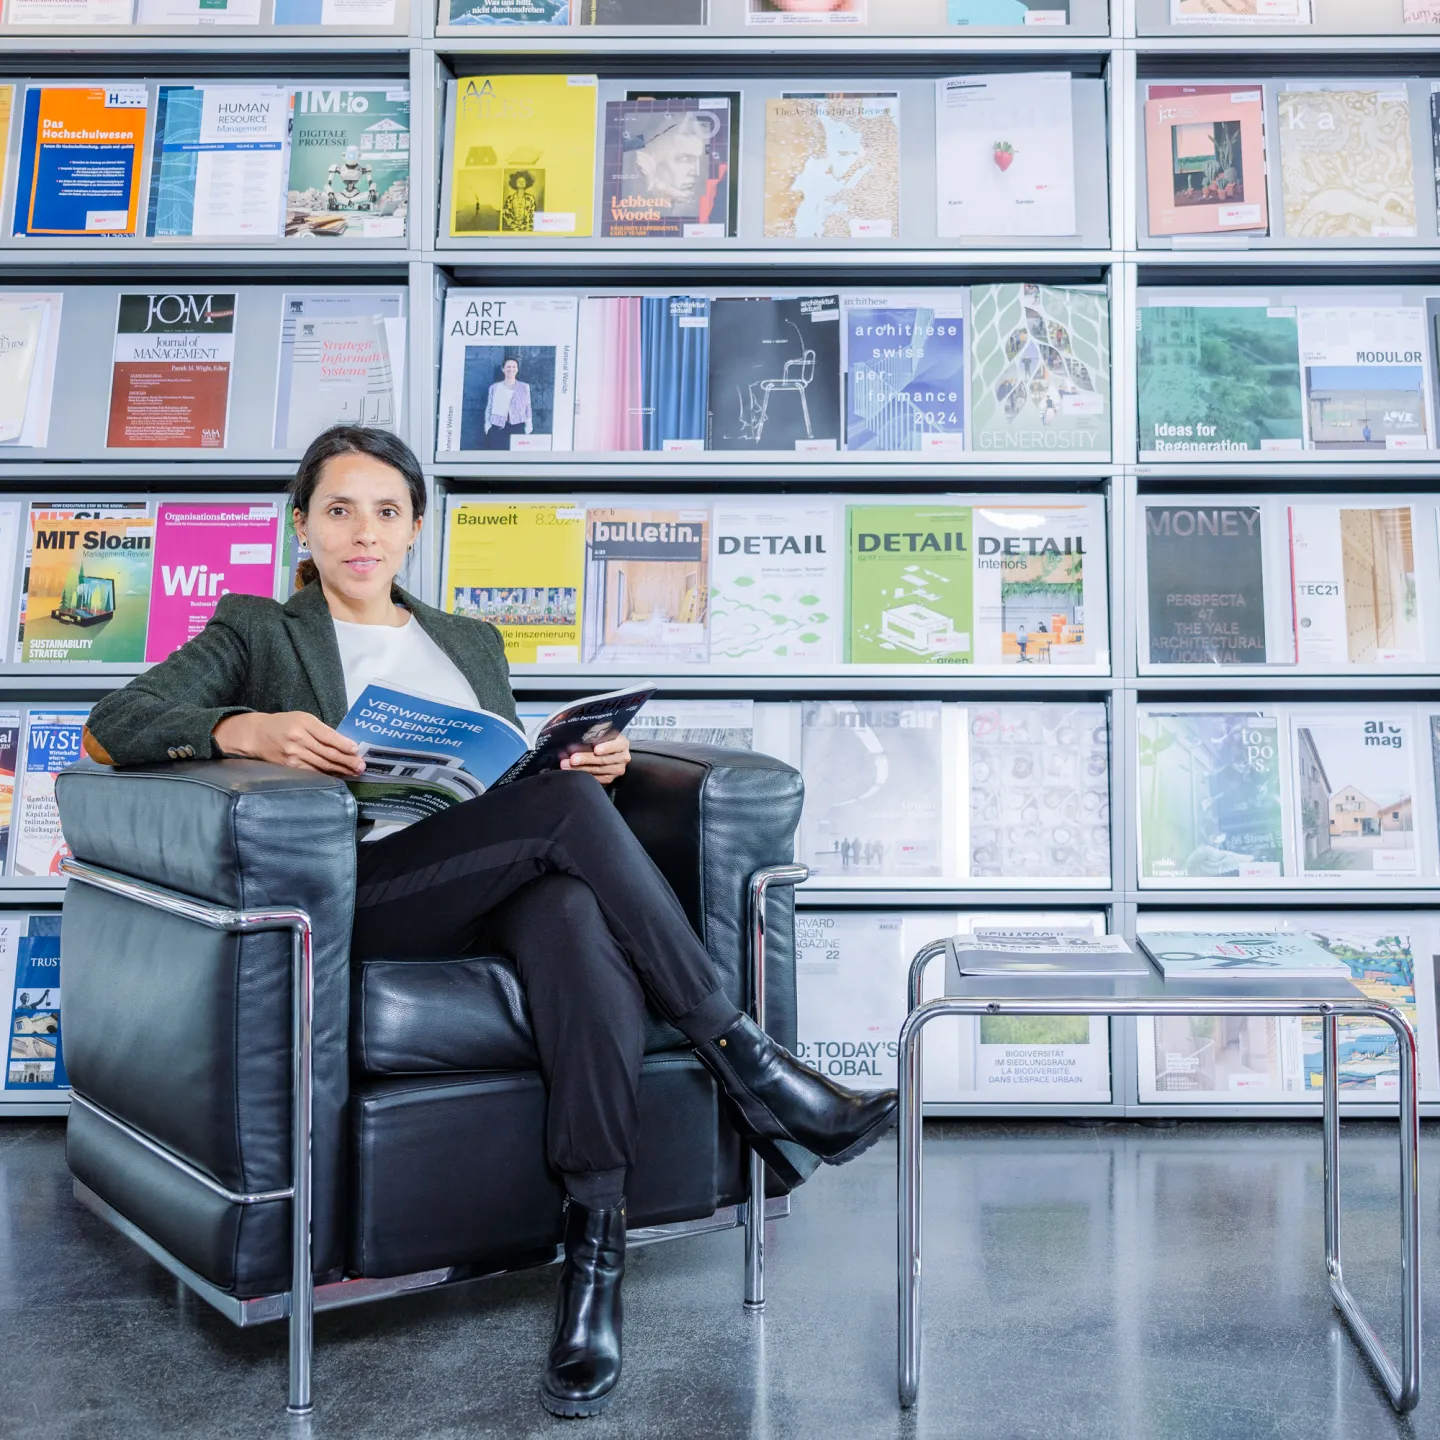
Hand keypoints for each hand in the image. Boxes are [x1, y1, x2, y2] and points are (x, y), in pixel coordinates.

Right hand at [212, 711, 364, 777]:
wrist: (256, 735)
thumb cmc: (283, 724)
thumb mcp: (302, 718)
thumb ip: (321, 730)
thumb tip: (344, 744)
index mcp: (304, 722)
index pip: (328, 736)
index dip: (344, 745)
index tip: (357, 750)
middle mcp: (298, 739)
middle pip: (327, 753)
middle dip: (347, 761)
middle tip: (361, 766)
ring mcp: (293, 755)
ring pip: (321, 765)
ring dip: (340, 770)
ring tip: (354, 772)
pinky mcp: (289, 767)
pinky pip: (312, 772)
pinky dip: (326, 775)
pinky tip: (337, 776)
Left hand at [560, 733, 629, 785]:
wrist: (609, 749)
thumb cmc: (603, 738)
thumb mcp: (602, 732)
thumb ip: (594, 733)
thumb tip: (577, 734)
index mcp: (622, 743)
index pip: (617, 745)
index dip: (606, 747)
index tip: (596, 749)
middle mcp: (622, 757)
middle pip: (604, 760)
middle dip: (586, 759)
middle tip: (573, 758)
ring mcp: (617, 769)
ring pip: (598, 770)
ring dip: (580, 768)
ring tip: (567, 765)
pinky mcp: (610, 778)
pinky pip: (597, 778)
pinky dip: (584, 775)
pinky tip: (573, 771)